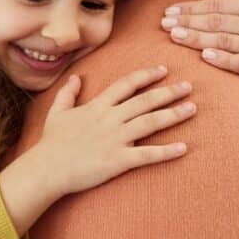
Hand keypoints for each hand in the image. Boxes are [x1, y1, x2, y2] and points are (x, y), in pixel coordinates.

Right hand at [38, 66, 193, 195]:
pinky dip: (166, 152)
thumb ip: (68, 93)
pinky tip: (184, 148)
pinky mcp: (118, 160)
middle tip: (188, 86)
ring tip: (192, 108)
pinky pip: (147, 155)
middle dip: (168, 92)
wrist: (46, 169)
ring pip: (150, 122)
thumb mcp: (57, 112)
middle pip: (145, 101)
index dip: (146, 76)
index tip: (163, 70)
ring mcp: (115, 139)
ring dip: (173, 114)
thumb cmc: (51, 142)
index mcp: (97, 106)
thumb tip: (76, 77)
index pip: (126, 85)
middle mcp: (110, 119)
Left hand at [160, 0, 238, 89]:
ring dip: (198, 38)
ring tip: (175, 36)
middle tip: (164, 24)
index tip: (170, 12)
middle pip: (218, 21)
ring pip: (226, 40)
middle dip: (188, 22)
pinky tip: (205, 56)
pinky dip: (223, 59)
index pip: (218, 5)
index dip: (192, 9)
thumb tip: (201, 10)